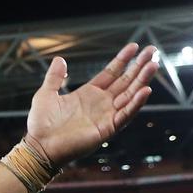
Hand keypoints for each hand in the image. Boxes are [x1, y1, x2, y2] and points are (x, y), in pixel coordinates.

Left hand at [25, 44, 156, 166]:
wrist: (39, 146)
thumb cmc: (41, 124)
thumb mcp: (46, 94)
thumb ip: (55, 77)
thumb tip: (60, 59)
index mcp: (88, 93)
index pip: (111, 73)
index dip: (123, 60)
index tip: (135, 46)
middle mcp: (101, 103)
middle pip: (125, 81)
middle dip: (139, 66)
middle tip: (152, 50)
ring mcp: (106, 115)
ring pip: (130, 95)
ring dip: (142, 80)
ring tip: (153, 65)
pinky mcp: (108, 128)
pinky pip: (126, 114)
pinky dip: (136, 103)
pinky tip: (145, 90)